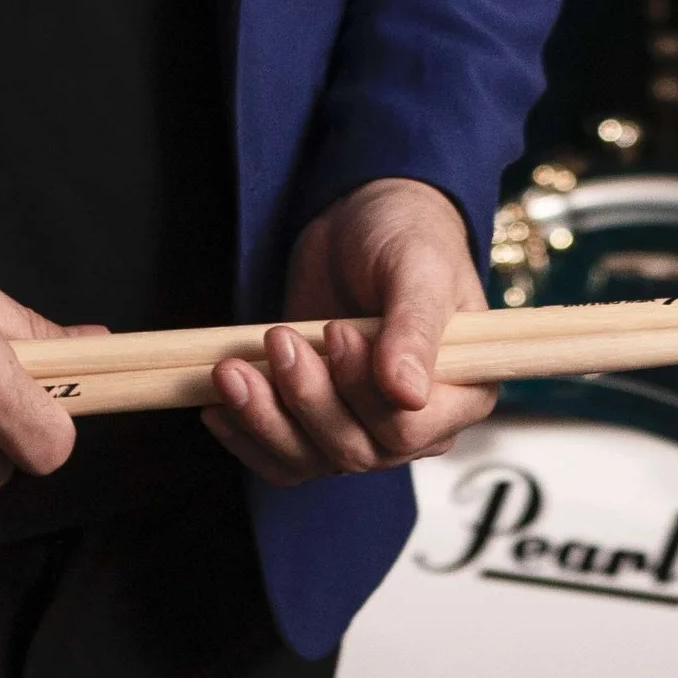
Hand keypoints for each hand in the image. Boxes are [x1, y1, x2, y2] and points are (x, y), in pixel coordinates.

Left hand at [202, 176, 495, 487]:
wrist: (364, 219)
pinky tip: (217, 406)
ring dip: (263, 419)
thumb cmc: (408, 235)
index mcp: (460, 394)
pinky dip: (246, 435)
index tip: (337, 332)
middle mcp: (415, 424)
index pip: (407, 431)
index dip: (363, 391)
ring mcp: (361, 425)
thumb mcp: (420, 269)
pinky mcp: (315, 419)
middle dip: (306, 399)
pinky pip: (280, 455)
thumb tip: (406, 394)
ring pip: (308, 459)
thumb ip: (416, 329)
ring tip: (232, 370)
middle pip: (352, 450)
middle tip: (279, 337)